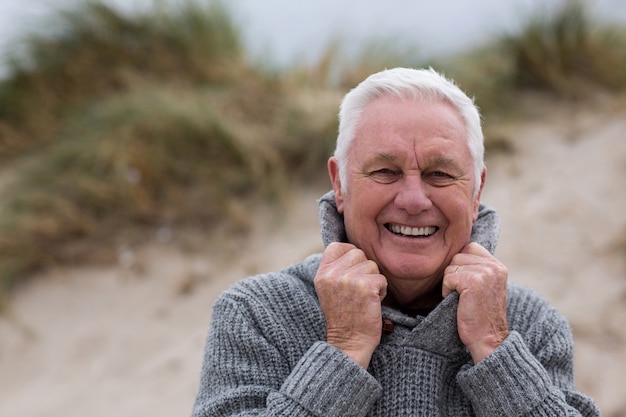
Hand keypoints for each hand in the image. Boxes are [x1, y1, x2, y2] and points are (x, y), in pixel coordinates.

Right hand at [314, 242, 387, 367]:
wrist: (348, 342)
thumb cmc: (344, 316)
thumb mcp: (329, 289)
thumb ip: (336, 269)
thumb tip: (354, 251)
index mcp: (322, 274)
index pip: (337, 246)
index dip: (349, 254)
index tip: (352, 271)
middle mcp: (332, 274)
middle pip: (358, 253)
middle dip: (364, 269)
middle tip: (360, 289)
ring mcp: (349, 279)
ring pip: (372, 265)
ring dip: (374, 281)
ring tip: (365, 298)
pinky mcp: (366, 287)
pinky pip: (382, 279)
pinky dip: (382, 291)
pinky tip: (373, 303)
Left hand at [442, 242, 508, 363]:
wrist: (487, 339)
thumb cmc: (480, 315)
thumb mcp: (483, 286)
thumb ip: (475, 268)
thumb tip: (454, 253)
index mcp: (497, 266)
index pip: (470, 247)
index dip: (460, 264)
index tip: (465, 284)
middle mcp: (494, 266)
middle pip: (457, 256)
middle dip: (454, 274)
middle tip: (463, 294)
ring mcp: (485, 272)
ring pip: (451, 266)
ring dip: (450, 284)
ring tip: (462, 299)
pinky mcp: (474, 281)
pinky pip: (448, 277)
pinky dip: (447, 291)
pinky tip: (459, 302)